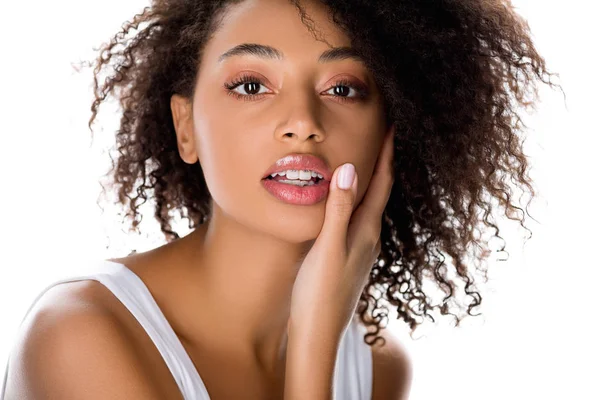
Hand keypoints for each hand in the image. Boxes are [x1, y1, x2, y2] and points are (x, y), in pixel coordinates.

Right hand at [288, 124, 395, 336]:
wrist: (317, 334)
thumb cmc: (320, 293)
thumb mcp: (327, 248)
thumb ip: (338, 210)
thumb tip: (350, 170)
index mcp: (366, 231)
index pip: (382, 184)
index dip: (386, 154)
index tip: (392, 126)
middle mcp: (368, 238)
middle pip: (379, 191)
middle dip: (380, 162)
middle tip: (379, 135)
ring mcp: (359, 249)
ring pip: (367, 206)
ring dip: (368, 181)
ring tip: (364, 161)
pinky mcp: (347, 258)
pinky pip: (356, 219)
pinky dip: (353, 201)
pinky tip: (343, 203)